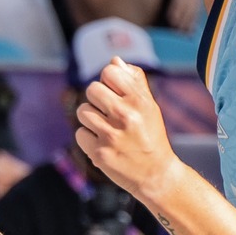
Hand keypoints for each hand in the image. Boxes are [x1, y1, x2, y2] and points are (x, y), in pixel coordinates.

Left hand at [75, 58, 177, 203]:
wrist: (155, 174)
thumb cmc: (150, 135)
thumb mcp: (149, 106)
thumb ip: (134, 81)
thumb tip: (115, 60)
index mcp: (139, 100)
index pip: (109, 71)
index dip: (108, 80)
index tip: (115, 93)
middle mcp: (125, 115)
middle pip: (92, 89)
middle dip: (97, 99)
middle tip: (108, 112)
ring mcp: (111, 135)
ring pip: (82, 111)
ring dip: (90, 119)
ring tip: (106, 128)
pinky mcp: (100, 153)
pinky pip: (80, 133)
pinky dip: (88, 138)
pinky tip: (102, 143)